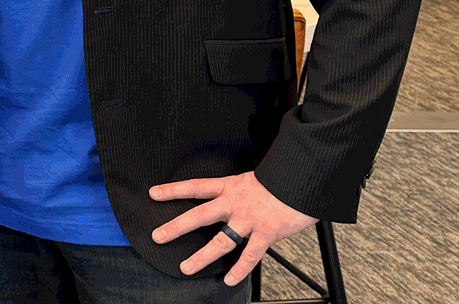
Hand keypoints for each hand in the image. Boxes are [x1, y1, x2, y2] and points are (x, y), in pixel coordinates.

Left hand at [149, 172, 314, 285]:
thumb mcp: (254, 177)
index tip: (153, 193)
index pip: (195, 186)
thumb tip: (231, 198)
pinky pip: (250, 254)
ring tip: (186, 267)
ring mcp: (249, 219)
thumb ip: (240, 190)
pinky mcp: (266, 232)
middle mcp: (235, 203)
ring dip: (202, 256)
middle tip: (158, 236)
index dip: (173, 189)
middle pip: (199, 214)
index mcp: (230, 186)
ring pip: (220, 240)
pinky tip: (230, 279)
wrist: (305, 178)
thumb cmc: (282, 179)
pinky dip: (240, 268)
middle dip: (176, 226)